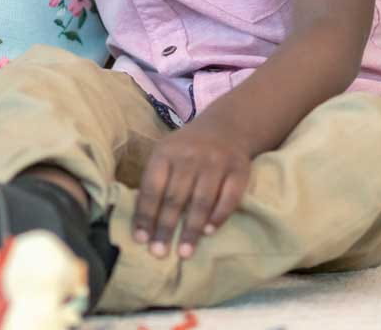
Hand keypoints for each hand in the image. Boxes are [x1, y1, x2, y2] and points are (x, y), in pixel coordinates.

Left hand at [131, 123, 251, 258]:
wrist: (226, 127)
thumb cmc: (187, 149)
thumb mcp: (165, 154)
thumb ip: (154, 181)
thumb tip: (141, 220)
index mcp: (165, 153)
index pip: (152, 188)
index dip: (145, 215)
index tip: (141, 239)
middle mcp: (189, 156)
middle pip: (175, 198)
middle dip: (165, 228)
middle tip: (159, 253)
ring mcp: (216, 162)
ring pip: (201, 201)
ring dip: (191, 229)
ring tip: (184, 251)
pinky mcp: (239, 170)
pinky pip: (228, 197)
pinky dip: (218, 216)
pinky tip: (209, 232)